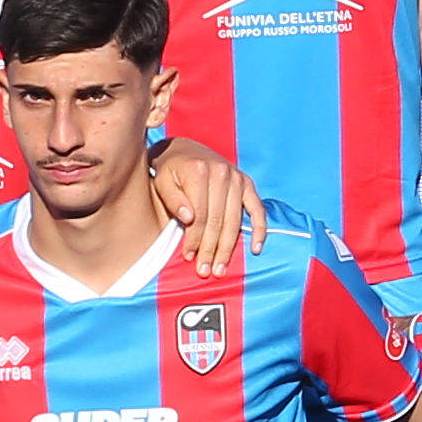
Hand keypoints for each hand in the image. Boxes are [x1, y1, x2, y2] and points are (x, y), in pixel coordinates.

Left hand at [149, 132, 267, 272]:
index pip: (200, 215)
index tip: (189, 258)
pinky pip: (257, 209)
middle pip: (218, 220)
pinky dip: (259, 230)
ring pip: (235, 220)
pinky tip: (255, 249)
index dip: (195, 239)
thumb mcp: (162, 181)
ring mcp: (237, 178)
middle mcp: (222, 173)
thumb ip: (173, 199)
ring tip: (220, 267)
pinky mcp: (247, 183)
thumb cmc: (169, 170)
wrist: (183, 149)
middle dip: (211, 248)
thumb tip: (189, 218)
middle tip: (206, 271)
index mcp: (200, 171)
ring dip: (228, 247)